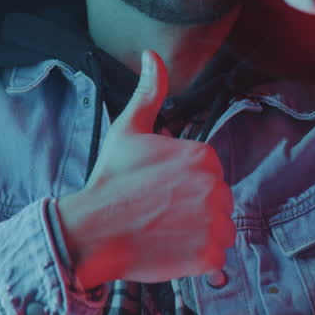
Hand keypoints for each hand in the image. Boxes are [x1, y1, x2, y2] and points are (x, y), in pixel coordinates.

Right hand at [55, 50, 235, 285]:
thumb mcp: (128, 129)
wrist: (93, 230)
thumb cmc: (110, 180)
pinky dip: (198, 259)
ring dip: (200, 234)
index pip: (209, 174)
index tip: (160, 191)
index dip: (184, 184)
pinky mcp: (209, 255)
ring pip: (221, 230)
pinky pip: (217, 258)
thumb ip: (149, 93)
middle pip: (217, 201)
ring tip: (166, 232)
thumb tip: (153, 55)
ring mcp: (214, 223)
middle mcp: (215, 186)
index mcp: (202, 155)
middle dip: (195, 209)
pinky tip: (171, 250)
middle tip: (160, 213)